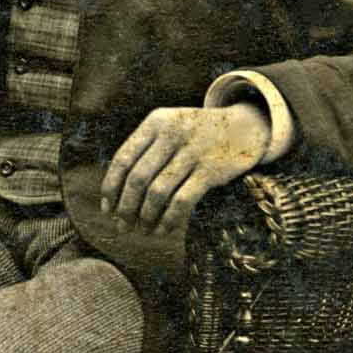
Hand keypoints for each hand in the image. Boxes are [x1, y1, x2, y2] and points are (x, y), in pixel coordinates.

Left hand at [101, 103, 271, 234]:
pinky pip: (182, 201)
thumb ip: (143, 151)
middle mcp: (172, 133)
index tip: (106, 210)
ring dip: (146, 217)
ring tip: (143, 231)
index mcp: (155, 122)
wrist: (245, 127)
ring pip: (158, 193)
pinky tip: (163, 230)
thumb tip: (114, 194)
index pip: (122, 159)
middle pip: (137, 179)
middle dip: (126, 208)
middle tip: (122, 226)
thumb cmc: (195, 134)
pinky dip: (169, 219)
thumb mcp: (168, 127)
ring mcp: (193, 151)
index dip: (110, 188)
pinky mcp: (212, 170)